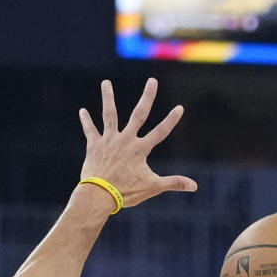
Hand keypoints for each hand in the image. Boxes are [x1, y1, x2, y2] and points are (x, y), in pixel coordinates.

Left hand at [79, 78, 196, 207]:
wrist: (99, 195)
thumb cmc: (125, 192)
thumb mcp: (152, 187)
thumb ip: (173, 183)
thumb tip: (194, 186)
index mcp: (140, 149)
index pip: (160, 132)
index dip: (170, 120)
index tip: (179, 108)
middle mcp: (125, 140)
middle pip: (138, 114)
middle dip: (147, 97)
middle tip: (152, 81)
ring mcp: (109, 141)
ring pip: (109, 115)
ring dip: (108, 98)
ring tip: (105, 83)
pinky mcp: (94, 146)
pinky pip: (90, 131)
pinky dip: (86, 121)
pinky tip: (82, 111)